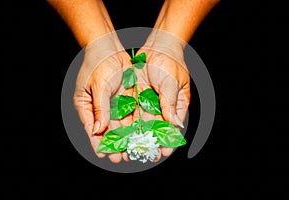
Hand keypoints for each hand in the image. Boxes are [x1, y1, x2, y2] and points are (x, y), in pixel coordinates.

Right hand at [73, 35, 131, 162]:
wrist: (109, 48)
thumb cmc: (98, 64)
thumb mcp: (97, 86)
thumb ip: (100, 108)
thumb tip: (98, 130)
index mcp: (86, 106)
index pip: (92, 129)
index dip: (99, 143)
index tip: (105, 155)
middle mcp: (99, 108)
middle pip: (107, 130)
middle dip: (115, 144)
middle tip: (123, 158)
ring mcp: (112, 104)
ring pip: (120, 125)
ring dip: (127, 138)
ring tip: (134, 150)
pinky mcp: (124, 99)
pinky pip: (130, 114)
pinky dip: (134, 125)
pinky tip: (140, 134)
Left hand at [134, 31, 190, 159]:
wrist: (157, 47)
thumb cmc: (170, 63)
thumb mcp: (172, 83)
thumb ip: (170, 103)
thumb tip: (175, 124)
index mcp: (175, 106)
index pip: (173, 127)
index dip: (169, 140)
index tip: (163, 153)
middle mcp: (162, 107)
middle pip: (156, 128)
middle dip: (150, 142)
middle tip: (144, 155)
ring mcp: (149, 103)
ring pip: (143, 123)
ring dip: (137, 136)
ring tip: (131, 148)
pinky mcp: (138, 97)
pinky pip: (132, 112)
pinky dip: (128, 122)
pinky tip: (123, 133)